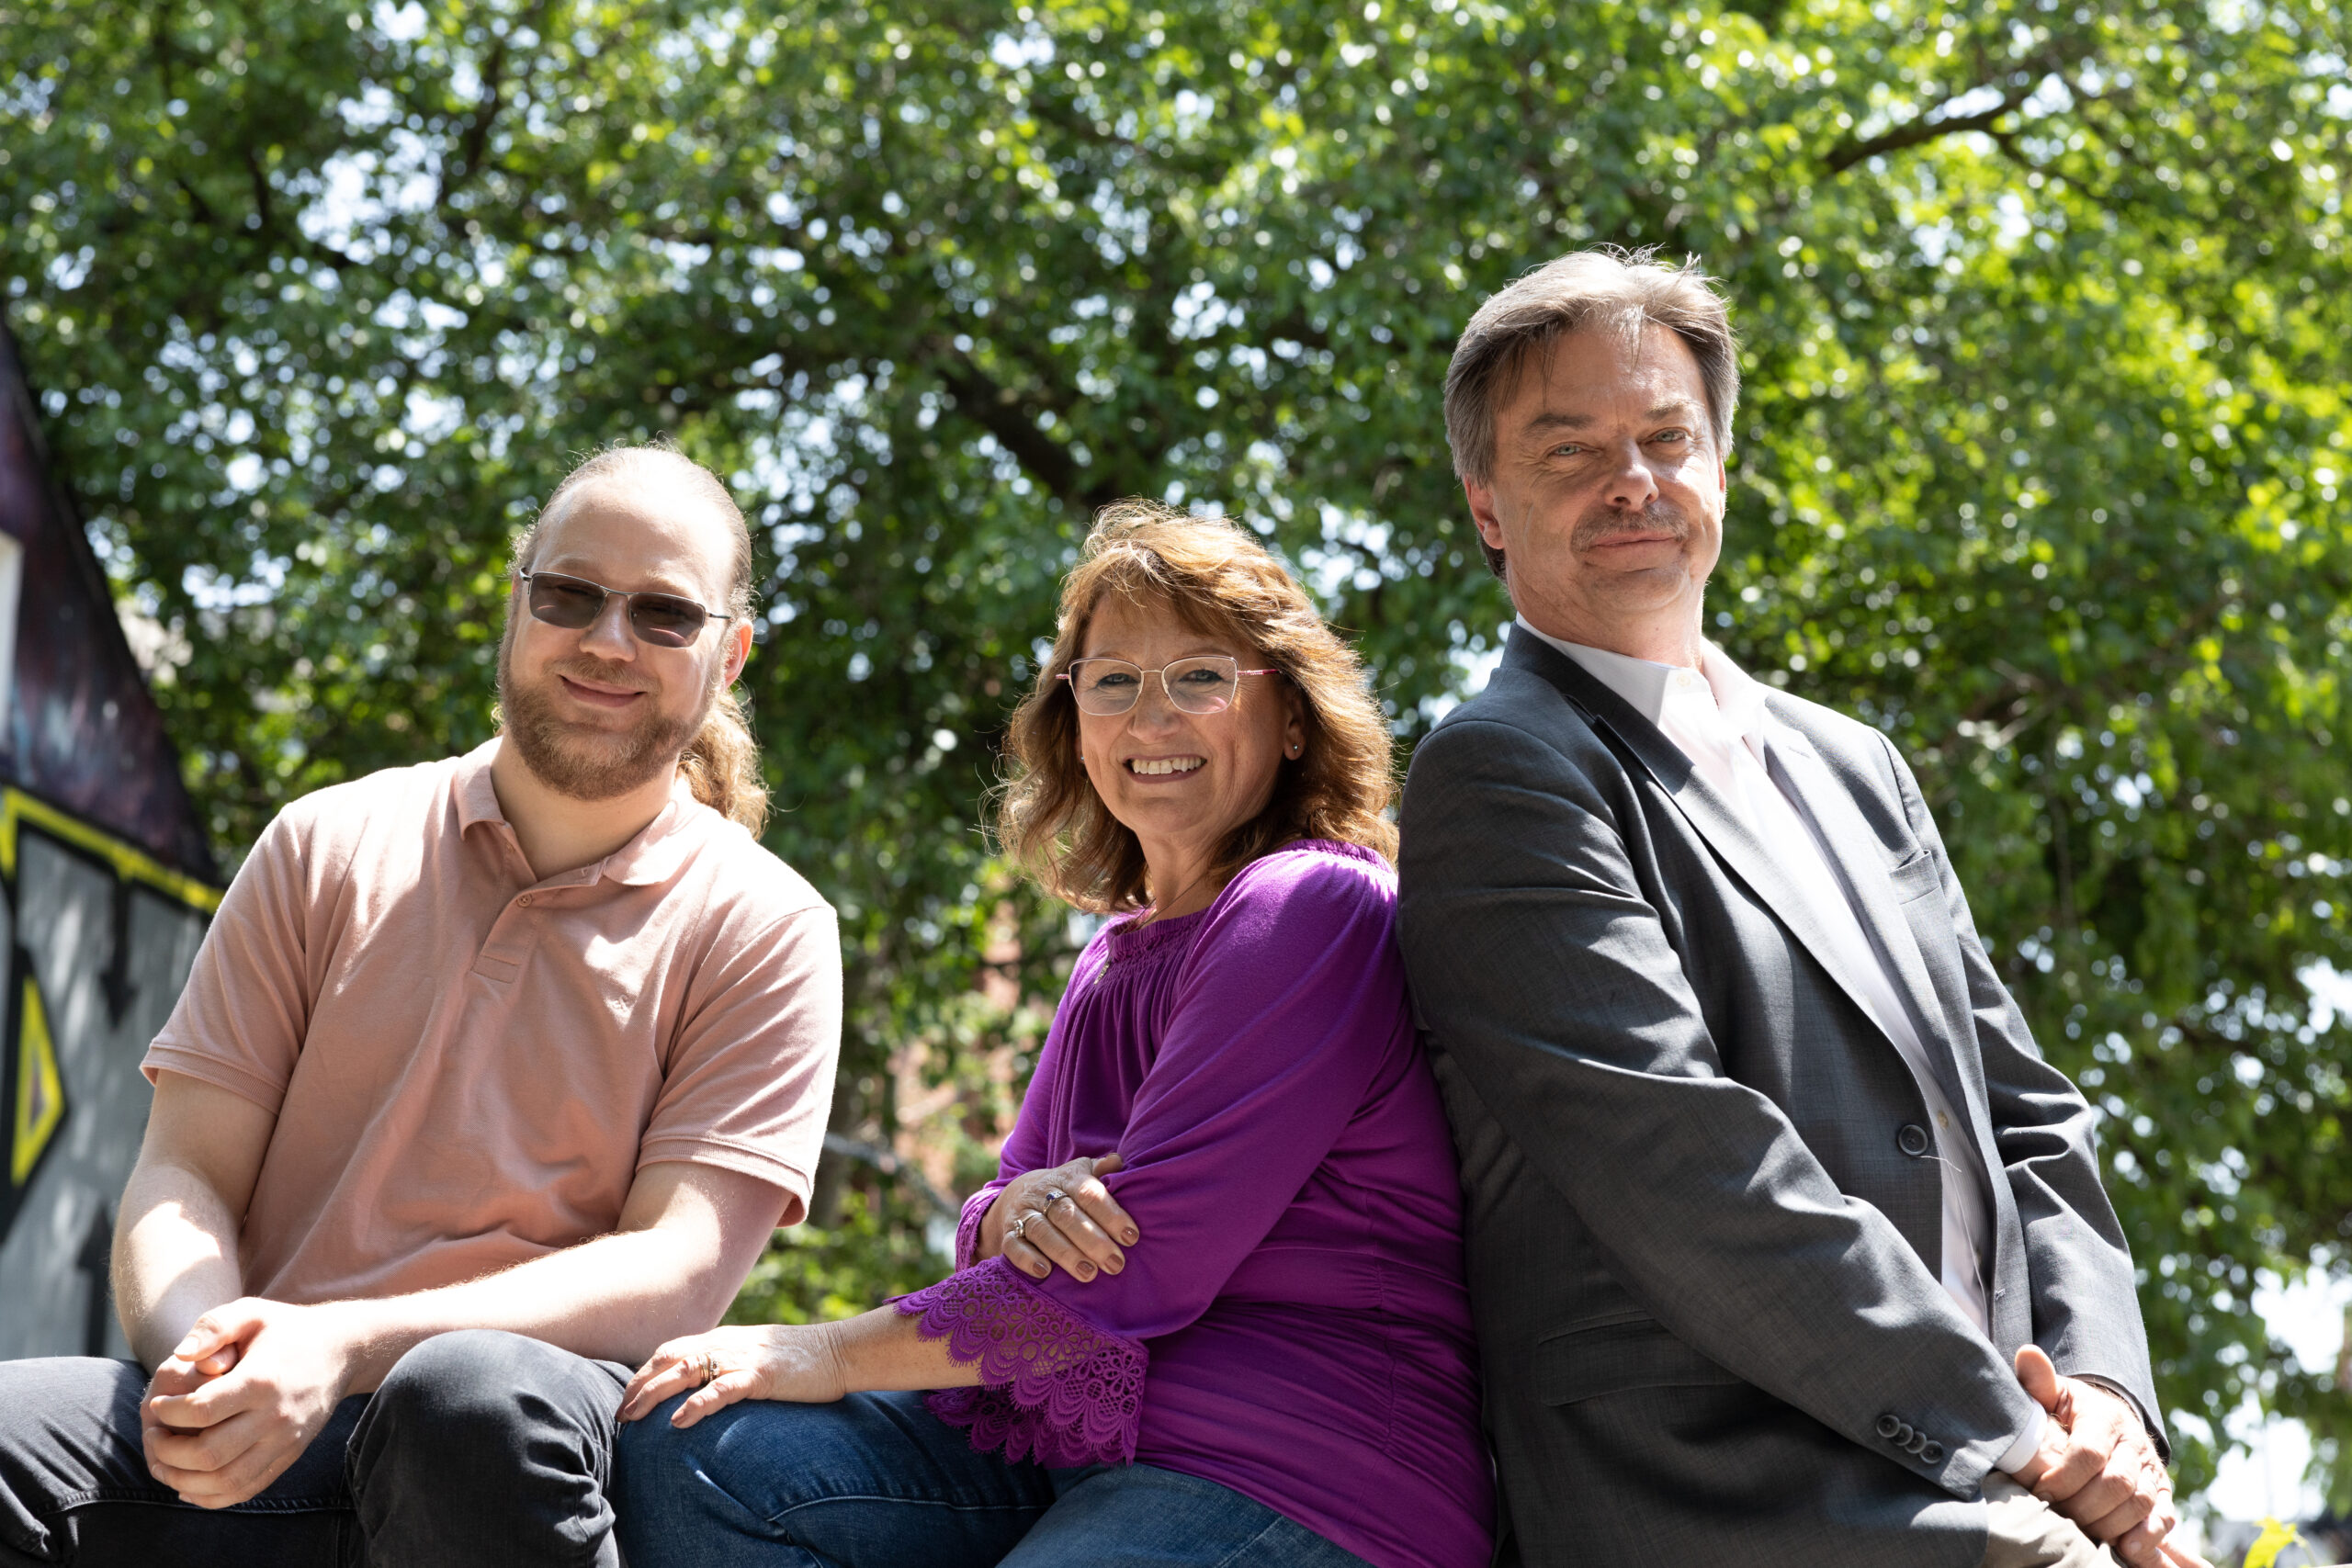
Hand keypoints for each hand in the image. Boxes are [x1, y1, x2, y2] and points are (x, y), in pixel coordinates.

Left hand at [140, 1298, 356, 1508]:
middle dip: (167, 1452)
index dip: (167, 1412)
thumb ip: (213, 1327)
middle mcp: (276, 1417)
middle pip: (209, 1454)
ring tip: (163, 1463)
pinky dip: (210, 1496)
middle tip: (154, 1435)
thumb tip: (179, 1355)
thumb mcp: (251, 1313)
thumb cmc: (288, 1329)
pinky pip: (245, 1490)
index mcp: (262, 1380)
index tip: (157, 1403)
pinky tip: (189, 1484)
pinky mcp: (289, 1456)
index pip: (201, 1411)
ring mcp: (285, 1442)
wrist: (342, 1350)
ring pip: (225, 1482)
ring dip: (183, 1481)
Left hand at [618, 1322, 847, 1428]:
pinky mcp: (760, 1374)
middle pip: (668, 1359)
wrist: (837, 1351)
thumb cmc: (797, 1360)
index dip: (643, 1374)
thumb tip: (700, 1389)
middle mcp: (725, 1344)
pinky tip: (679, 1421)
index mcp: (722, 1339)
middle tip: (620, 1415)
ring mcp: (742, 1357)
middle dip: (639, 1386)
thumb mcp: (754, 1357)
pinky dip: (697, 1403)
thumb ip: (727, 1365)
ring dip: (654, 1394)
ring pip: (686, 1369)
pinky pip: (721, 1388)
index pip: (669, 1351)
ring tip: (633, 1417)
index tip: (625, 1400)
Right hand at [978, 1153, 1135, 1283]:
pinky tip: (1045, 1272)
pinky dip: (1027, 1259)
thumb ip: (1101, 1170)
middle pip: (1067, 1215)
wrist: (1017, 1195)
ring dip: (1066, 1254)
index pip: (1088, 1192)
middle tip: (1115, 1263)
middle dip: (1093, 1240)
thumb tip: (1119, 1162)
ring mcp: (1023, 1214)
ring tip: (1089, 1274)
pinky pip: (1013, 1246)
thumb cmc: (1063, 1189)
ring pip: (1042, 1231)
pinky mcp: (1007, 1234)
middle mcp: (1043, 1194)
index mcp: (1067, 1178)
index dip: (1110, 1214)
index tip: (1131, 1236)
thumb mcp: (1080, 1174)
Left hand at [2008, 1346, 2203, 1567]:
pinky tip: (2126, 1551)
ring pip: (2140, 1502)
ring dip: (2111, 1524)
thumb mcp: (2054, 1393)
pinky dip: (2148, 1538)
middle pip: (2116, 1482)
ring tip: (2082, 1534)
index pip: (2088, 1451)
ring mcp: (2152, 1468)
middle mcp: (2133, 1442)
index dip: (2063, 1476)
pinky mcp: (2163, 1492)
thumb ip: (2038, 1380)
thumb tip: (2027, 1354)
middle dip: (2084, 1505)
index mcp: (2104, 1416)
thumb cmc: (2069, 1411)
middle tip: (2057, 1516)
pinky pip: (2164, 1518)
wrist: (2109, 1420)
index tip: (2039, 1490)